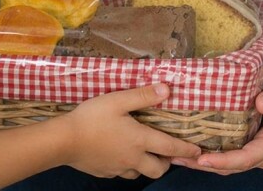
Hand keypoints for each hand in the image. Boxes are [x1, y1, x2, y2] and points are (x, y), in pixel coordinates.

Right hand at [64, 84, 201, 179]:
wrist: (65, 141)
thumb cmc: (92, 117)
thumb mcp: (117, 100)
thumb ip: (142, 95)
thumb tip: (167, 89)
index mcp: (139, 139)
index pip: (170, 147)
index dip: (186, 149)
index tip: (197, 151)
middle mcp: (133, 158)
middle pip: (159, 168)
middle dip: (166, 162)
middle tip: (166, 151)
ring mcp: (119, 168)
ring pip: (141, 173)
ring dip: (146, 165)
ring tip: (142, 152)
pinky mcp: (105, 172)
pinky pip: (123, 173)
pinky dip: (127, 166)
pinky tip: (119, 154)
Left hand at [170, 62, 262, 174]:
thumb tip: (260, 104)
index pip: (246, 158)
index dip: (223, 161)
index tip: (202, 159)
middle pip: (233, 166)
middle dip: (206, 165)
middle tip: (177, 157)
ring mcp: (258, 150)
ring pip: (230, 164)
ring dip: (205, 163)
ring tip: (177, 155)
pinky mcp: (251, 143)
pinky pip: (230, 153)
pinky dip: (212, 154)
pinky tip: (192, 145)